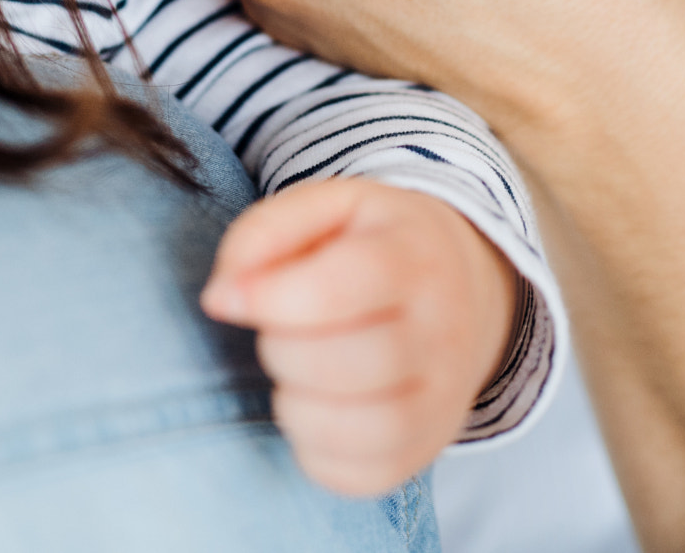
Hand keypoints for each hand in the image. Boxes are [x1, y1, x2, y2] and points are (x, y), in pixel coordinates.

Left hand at [201, 179, 518, 496]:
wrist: (463, 285)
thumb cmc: (371, 243)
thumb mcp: (325, 208)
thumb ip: (263, 234)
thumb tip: (221, 299)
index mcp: (415, 256)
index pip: (341, 287)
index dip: (267, 299)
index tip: (227, 299)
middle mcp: (444, 330)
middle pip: (345, 364)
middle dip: (279, 350)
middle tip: (278, 330)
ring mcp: (445, 397)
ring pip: (359, 430)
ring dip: (295, 406)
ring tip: (295, 373)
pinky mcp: (429, 448)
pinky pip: (363, 476)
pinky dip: (316, 452)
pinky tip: (313, 410)